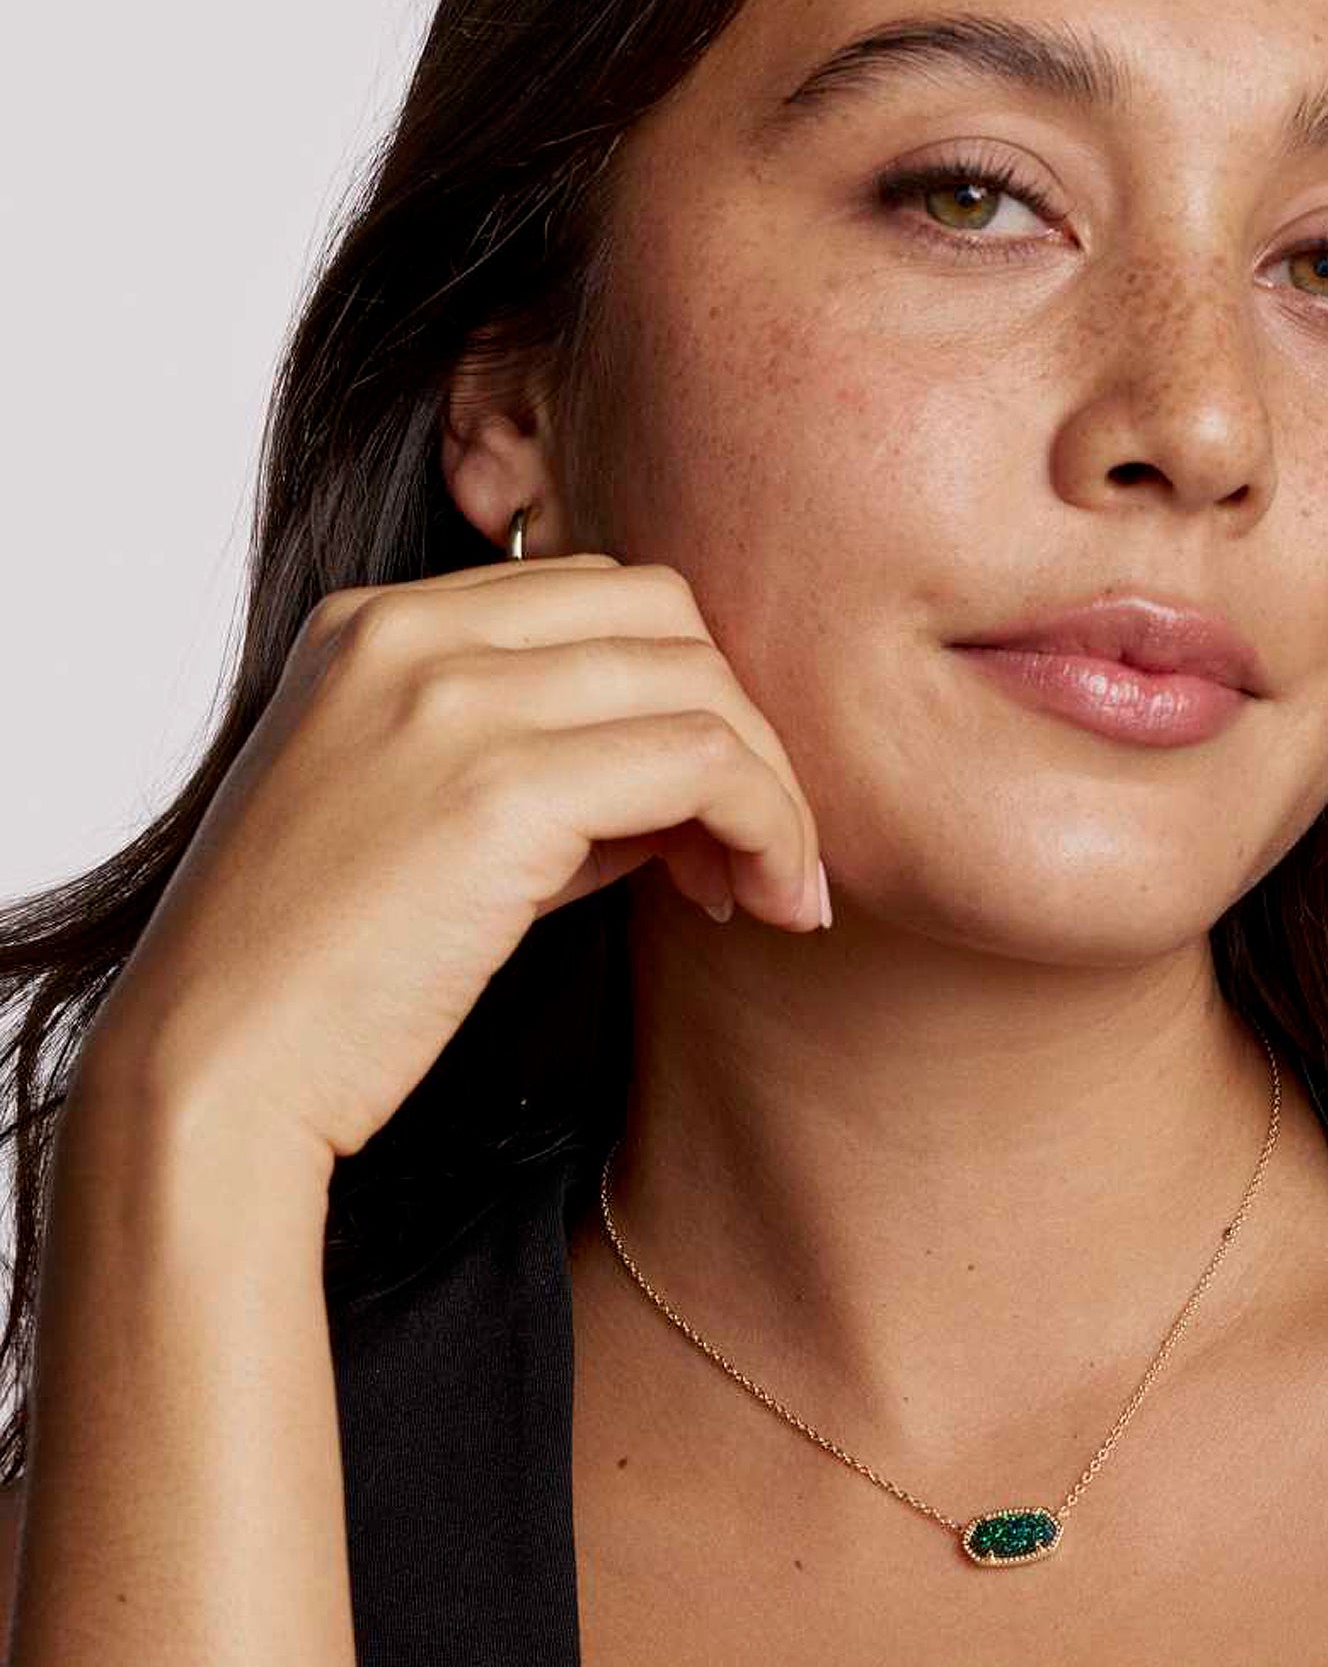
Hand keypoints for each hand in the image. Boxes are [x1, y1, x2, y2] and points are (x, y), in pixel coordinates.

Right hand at [77, 554, 825, 1167]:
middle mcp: (410, 634)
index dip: (677, 692)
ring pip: (700, 685)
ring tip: (774, 888)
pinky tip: (764, 899)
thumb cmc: (317, 977)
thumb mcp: (424, 829)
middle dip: (739, 721)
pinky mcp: (500, 790)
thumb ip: (544, 775)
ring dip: (772, 787)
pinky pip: (705, 764)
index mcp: (374, 625)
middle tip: (758, 847)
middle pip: (663, 613)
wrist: (214, 1072)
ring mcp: (452, 700)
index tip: (702, 812)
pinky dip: (769, 825)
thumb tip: (690, 784)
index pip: (594, 595)